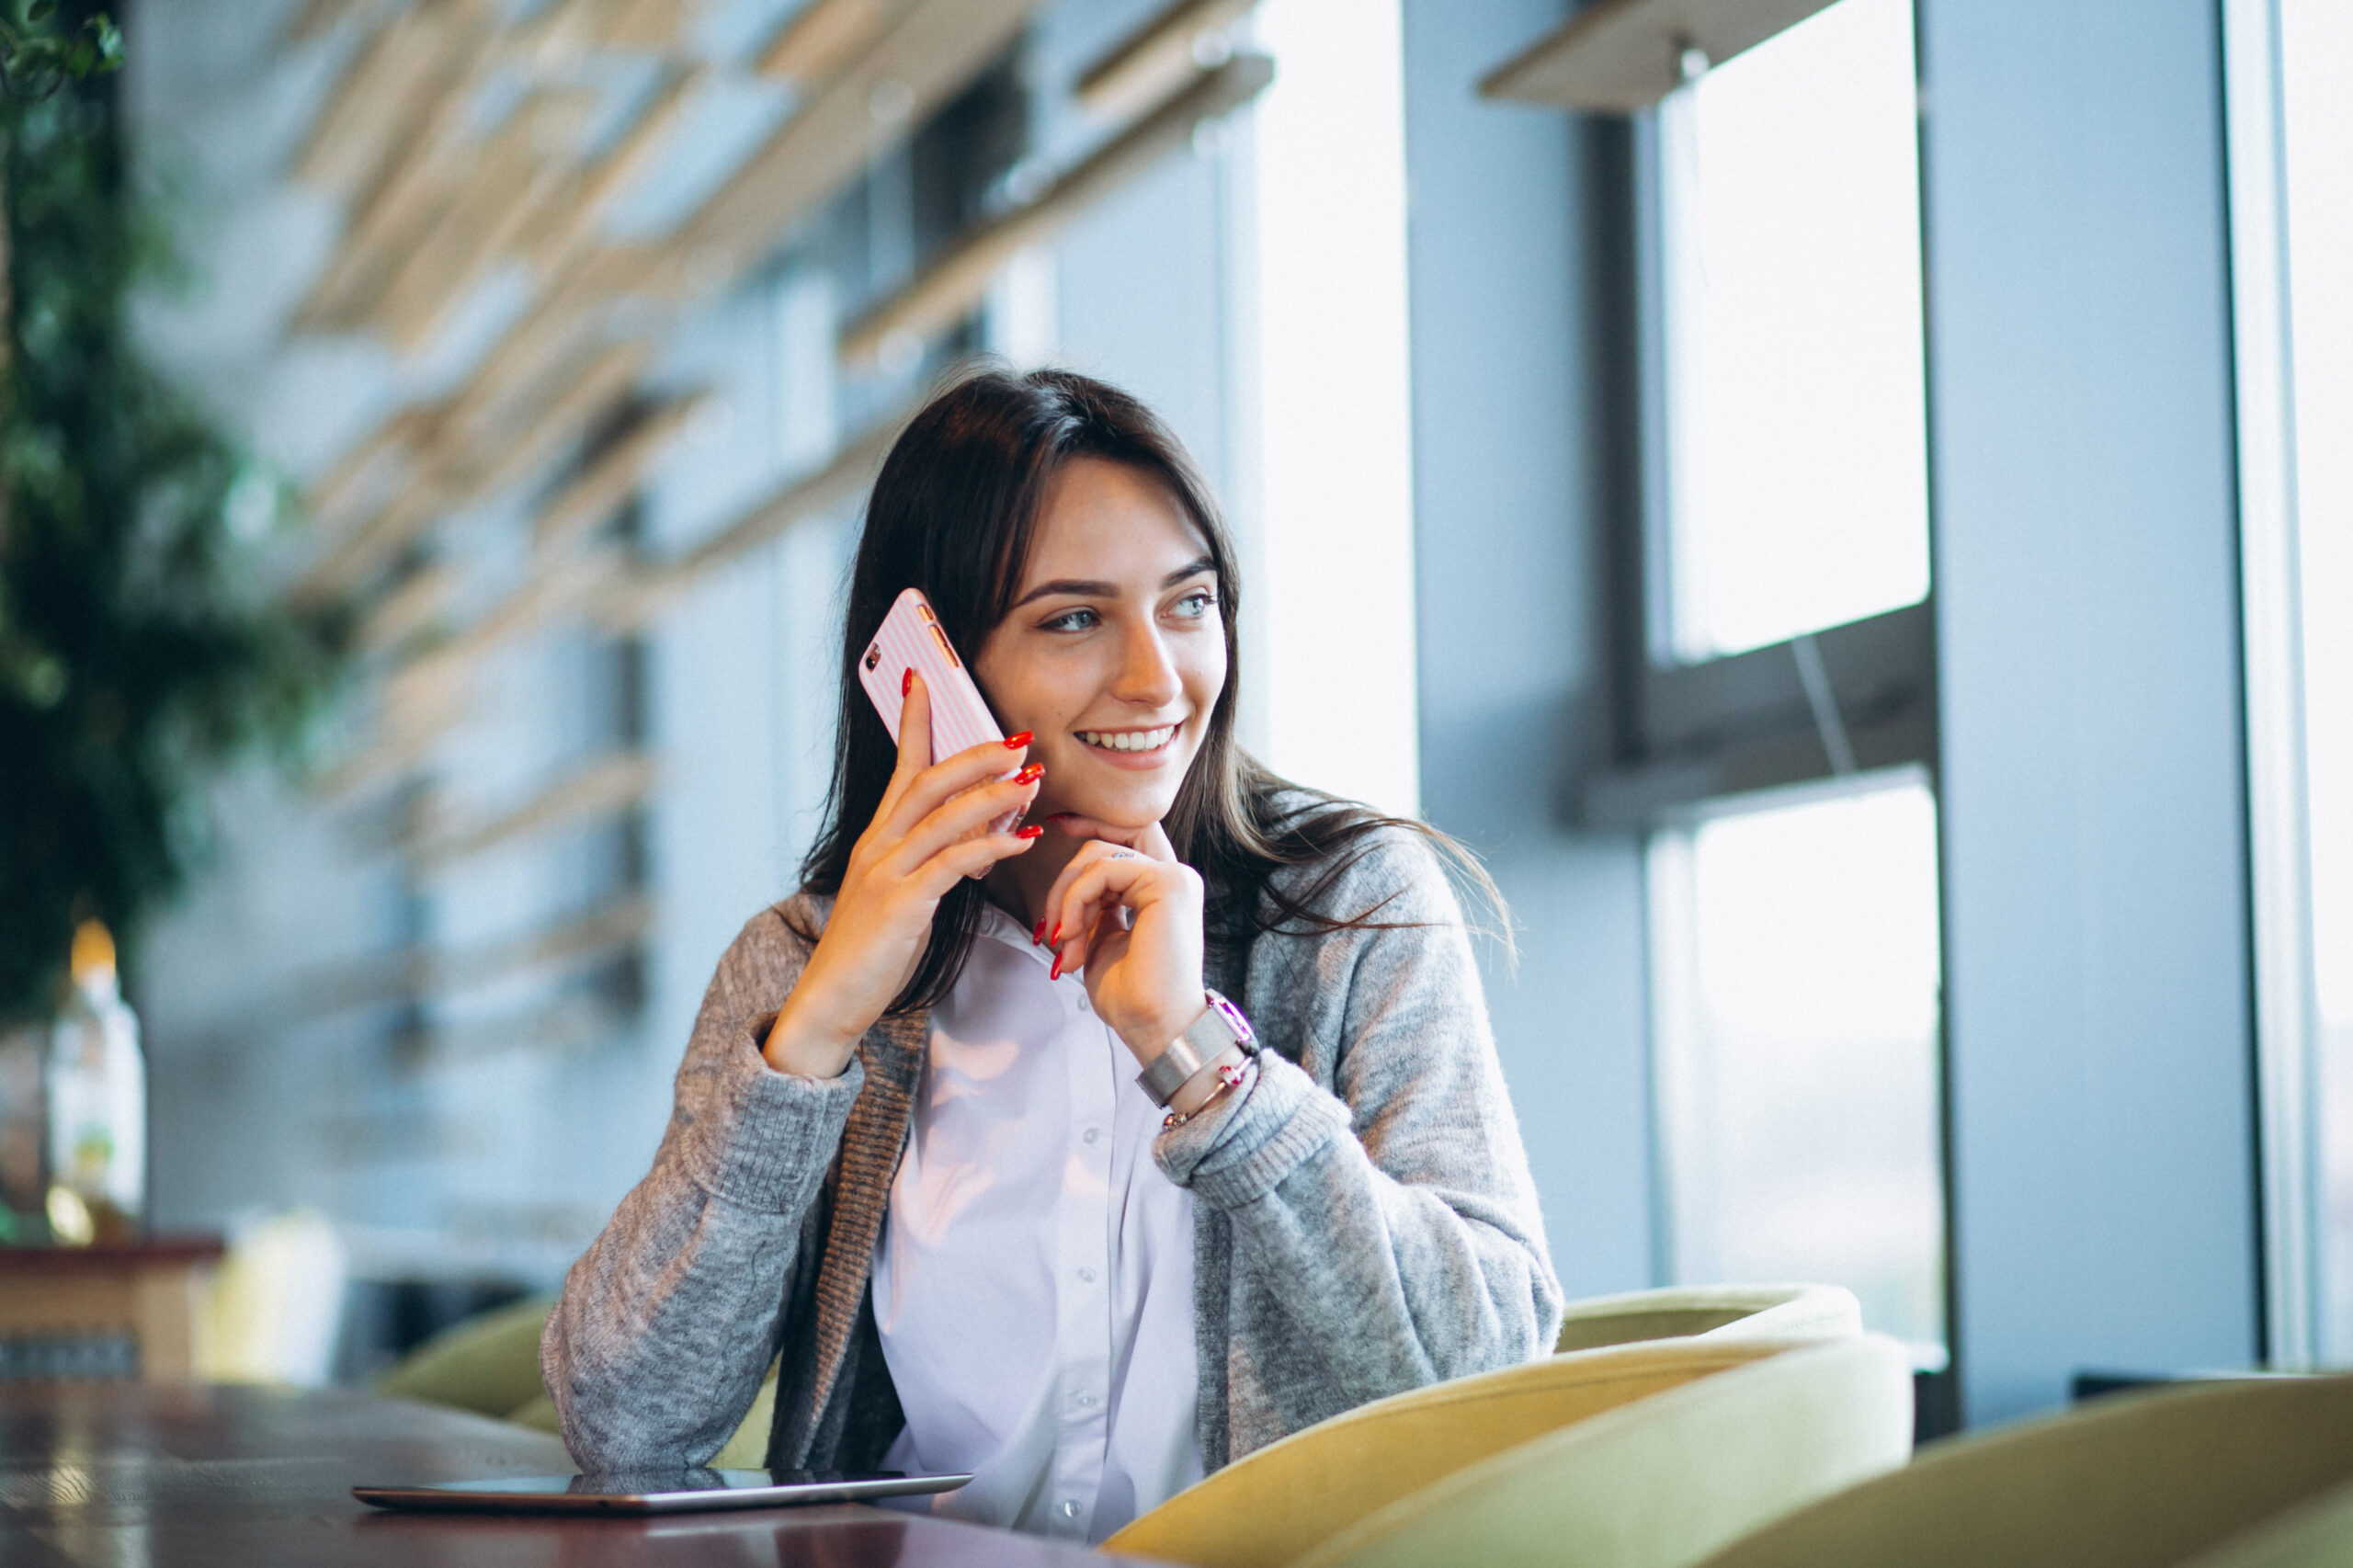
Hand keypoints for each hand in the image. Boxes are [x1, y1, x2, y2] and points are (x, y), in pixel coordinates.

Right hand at [764, 673, 1043, 1076]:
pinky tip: (1024, 837)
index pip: (900, 768)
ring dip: (993, 793)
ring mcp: (885, 873)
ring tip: (1033, 777)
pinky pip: (953, 863)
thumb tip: (978, 838)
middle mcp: (878, 846)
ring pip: (943, 815)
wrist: (830, 1001)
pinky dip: (992, 845)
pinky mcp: (900, 905)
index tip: (924, 679)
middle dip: (976, 754)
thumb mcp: (903, 896)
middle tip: (1020, 738)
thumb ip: (934, 863)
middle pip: (928, 781)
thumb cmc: (871, 953)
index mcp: (877, 840)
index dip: (915, 722)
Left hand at [1039, 817, 1207, 1069]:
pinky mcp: (1168, 883)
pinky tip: (1072, 934)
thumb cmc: (1131, 997)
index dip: (1089, 825)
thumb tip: (1069, 892)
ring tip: (1063, 941)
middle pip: (1102, 845)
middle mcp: (1174, 878)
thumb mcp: (1101, 941)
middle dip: (1065, 881)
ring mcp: (1175, 877)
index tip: (1055, 827)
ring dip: (1066, 898)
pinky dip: (1075, 900)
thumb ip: (1093, 908)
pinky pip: (1102, 870)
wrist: (1155, 1027)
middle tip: (1051, 931)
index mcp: (1160, 890)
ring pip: (1097, 855)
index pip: (1124, 837)